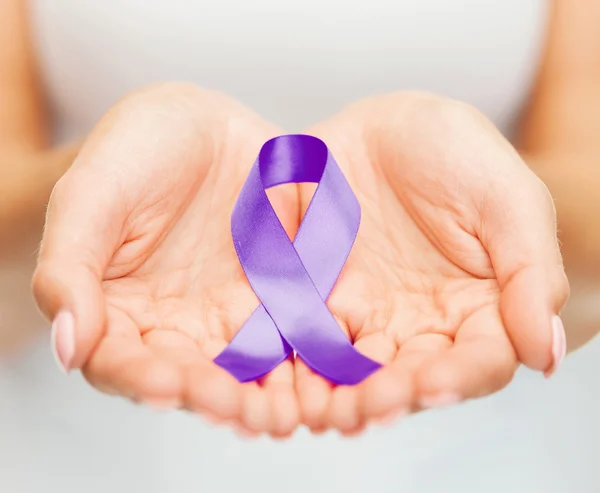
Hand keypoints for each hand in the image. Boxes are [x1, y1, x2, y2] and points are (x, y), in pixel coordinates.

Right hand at [32, 83, 300, 437]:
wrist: (200, 124)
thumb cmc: (134, 153)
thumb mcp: (93, 195)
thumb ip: (70, 267)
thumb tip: (69, 346)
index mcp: (119, 312)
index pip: (122, 363)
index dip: (141, 378)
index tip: (166, 384)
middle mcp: (177, 326)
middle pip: (193, 378)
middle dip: (214, 397)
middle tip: (236, 407)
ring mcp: (233, 315)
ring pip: (249, 370)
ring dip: (267, 394)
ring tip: (284, 409)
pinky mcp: (281, 296)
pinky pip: (296, 333)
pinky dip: (308, 356)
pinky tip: (323, 368)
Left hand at [295, 93, 569, 434]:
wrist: (380, 126)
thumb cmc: (454, 152)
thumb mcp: (506, 198)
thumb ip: (531, 272)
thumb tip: (544, 354)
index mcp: (479, 307)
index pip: (478, 360)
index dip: (459, 378)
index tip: (433, 384)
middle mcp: (422, 324)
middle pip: (411, 377)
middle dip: (390, 397)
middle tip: (367, 406)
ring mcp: (367, 315)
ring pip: (356, 371)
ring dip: (340, 394)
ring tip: (325, 409)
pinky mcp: (317, 300)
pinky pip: (305, 339)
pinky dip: (296, 363)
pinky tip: (286, 380)